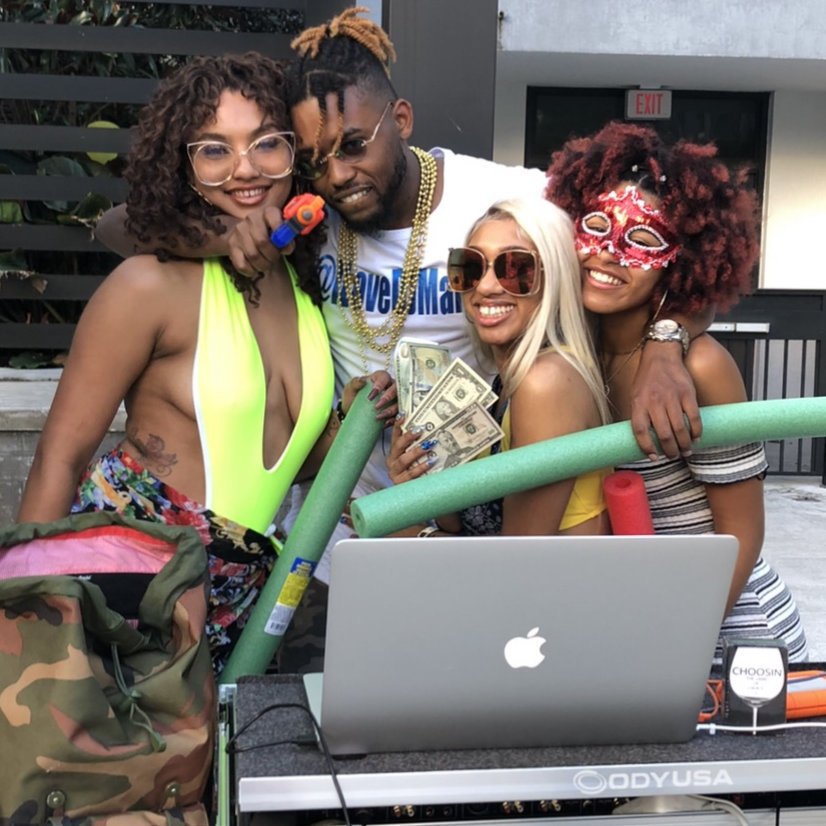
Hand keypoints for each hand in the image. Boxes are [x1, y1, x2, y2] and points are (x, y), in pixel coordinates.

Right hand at [226, 206, 292, 276]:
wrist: (248, 234)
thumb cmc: (270, 235)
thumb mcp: (281, 234)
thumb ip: (287, 240)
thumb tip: (287, 248)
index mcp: (268, 212)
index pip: (273, 217)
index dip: (280, 232)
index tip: (284, 246)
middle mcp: (251, 219)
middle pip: (262, 241)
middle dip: (272, 256)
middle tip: (274, 259)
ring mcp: (239, 231)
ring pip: (253, 255)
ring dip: (263, 265)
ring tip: (266, 264)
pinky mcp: (231, 244)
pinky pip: (242, 264)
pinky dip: (251, 271)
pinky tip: (255, 269)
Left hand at [341, 370, 397, 423]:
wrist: (350, 412)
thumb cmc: (352, 397)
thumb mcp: (350, 389)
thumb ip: (355, 383)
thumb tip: (363, 380)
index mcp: (379, 378)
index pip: (384, 377)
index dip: (380, 385)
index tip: (371, 396)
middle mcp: (389, 386)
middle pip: (395, 389)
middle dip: (387, 398)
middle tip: (376, 406)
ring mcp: (394, 398)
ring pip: (399, 402)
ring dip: (390, 410)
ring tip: (378, 417)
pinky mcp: (394, 410)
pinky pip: (398, 414)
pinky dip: (392, 420)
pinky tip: (384, 423)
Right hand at [386, 415, 432, 483]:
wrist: (411, 497)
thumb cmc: (415, 474)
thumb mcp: (415, 459)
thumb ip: (419, 446)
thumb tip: (433, 432)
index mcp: (394, 453)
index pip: (395, 436)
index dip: (398, 424)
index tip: (403, 413)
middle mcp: (392, 461)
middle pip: (398, 446)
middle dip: (409, 436)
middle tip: (420, 429)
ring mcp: (395, 473)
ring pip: (404, 460)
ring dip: (416, 451)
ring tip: (429, 445)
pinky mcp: (400, 483)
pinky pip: (411, 474)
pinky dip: (421, 467)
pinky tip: (431, 462)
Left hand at [631, 341, 701, 458]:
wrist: (661, 355)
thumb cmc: (647, 378)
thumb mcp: (636, 395)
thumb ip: (640, 414)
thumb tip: (647, 439)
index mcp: (639, 403)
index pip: (640, 431)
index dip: (647, 447)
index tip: (654, 457)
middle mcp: (654, 402)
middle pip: (663, 434)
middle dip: (670, 450)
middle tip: (674, 456)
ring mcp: (672, 397)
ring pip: (680, 429)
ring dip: (684, 444)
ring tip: (686, 451)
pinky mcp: (687, 393)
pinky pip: (694, 417)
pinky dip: (696, 431)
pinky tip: (696, 437)